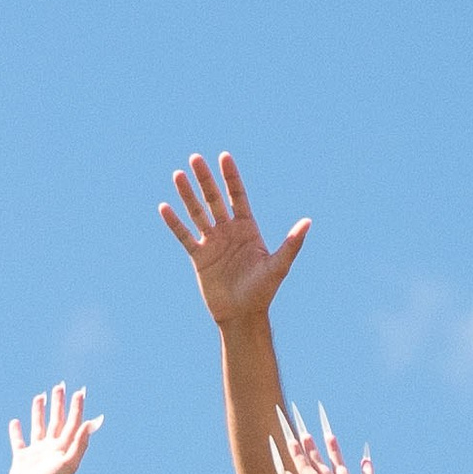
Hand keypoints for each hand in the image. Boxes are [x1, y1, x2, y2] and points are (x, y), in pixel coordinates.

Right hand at [7, 384, 101, 473]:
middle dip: (59, 404)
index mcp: (64, 448)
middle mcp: (51, 448)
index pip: (73, 423)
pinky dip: (16, 432)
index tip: (80, 392)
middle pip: (57, 421)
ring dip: (40, 411)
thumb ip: (79, 443)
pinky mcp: (21, 458)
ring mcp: (36, 452)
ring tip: (40, 395)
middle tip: (60, 386)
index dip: (77, 408)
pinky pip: (19, 441)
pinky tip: (15, 422)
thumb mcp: (68, 463)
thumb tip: (89, 422)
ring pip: (39, 426)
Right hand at [160, 152, 308, 326]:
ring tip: (178, 175)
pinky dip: (174, 223)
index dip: (231, 177)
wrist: (242, 316)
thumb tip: (308, 222)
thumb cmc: (263, 292)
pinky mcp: (199, 257)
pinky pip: (184, 236)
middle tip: (195, 157)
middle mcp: (229, 231)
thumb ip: (291, 244)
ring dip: (187, 195)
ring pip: (197, 213)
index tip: (224, 157)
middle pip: (214, 199)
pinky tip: (164, 207)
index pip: (237, 196)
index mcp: (248, 229)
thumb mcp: (278, 266)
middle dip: (205, 179)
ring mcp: (213, 243)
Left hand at [270, 404, 386, 473]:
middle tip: (304, 434)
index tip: (291, 439)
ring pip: (339, 465)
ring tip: (329, 435)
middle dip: (311, 450)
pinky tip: (365, 459)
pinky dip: (367, 468)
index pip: (305, 468)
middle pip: (318, 464)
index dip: (297, 454)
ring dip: (333, 451)